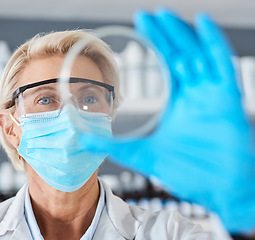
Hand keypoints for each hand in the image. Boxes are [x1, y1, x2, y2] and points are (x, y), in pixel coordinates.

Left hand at [80, 9, 254, 233]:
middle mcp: (198, 92)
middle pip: (180, 55)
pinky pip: (223, 66)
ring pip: (198, 55)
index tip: (139, 26)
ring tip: (163, 16)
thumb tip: (81, 138)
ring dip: (182, 34)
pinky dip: (213, 44)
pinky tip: (201, 23)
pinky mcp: (229, 100)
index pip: (168, 64)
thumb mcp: (143, 154)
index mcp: (180, 101)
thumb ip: (113, 145)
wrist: (220, 189)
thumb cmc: (189, 171)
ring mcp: (214, 94)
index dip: (156, 44)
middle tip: (146, 15)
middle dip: (164, 34)